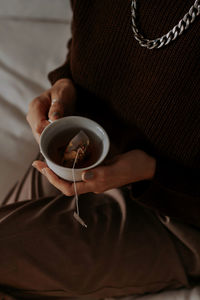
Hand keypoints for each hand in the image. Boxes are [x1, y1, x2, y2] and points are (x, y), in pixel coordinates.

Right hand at [26, 78, 75, 142]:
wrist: (63, 91)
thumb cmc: (62, 92)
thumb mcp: (61, 95)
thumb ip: (57, 107)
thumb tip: (54, 120)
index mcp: (35, 106)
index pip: (38, 126)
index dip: (49, 132)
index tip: (62, 133)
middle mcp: (32, 116)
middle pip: (38, 134)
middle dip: (50, 140)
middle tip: (65, 142)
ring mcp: (36, 123)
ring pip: (40, 138)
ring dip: (51, 142)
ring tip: (65, 143)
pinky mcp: (41, 128)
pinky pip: (44, 138)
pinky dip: (52, 141)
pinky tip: (62, 143)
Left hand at [32, 149, 155, 195]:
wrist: (147, 165)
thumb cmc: (135, 166)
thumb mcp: (119, 167)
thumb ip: (102, 173)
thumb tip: (84, 175)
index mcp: (96, 184)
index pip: (69, 188)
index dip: (55, 181)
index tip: (44, 169)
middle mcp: (93, 182)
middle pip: (66, 183)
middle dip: (50, 174)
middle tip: (38, 162)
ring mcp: (95, 176)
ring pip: (71, 176)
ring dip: (57, 169)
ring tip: (46, 160)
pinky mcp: (98, 168)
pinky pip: (79, 169)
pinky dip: (69, 164)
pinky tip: (65, 156)